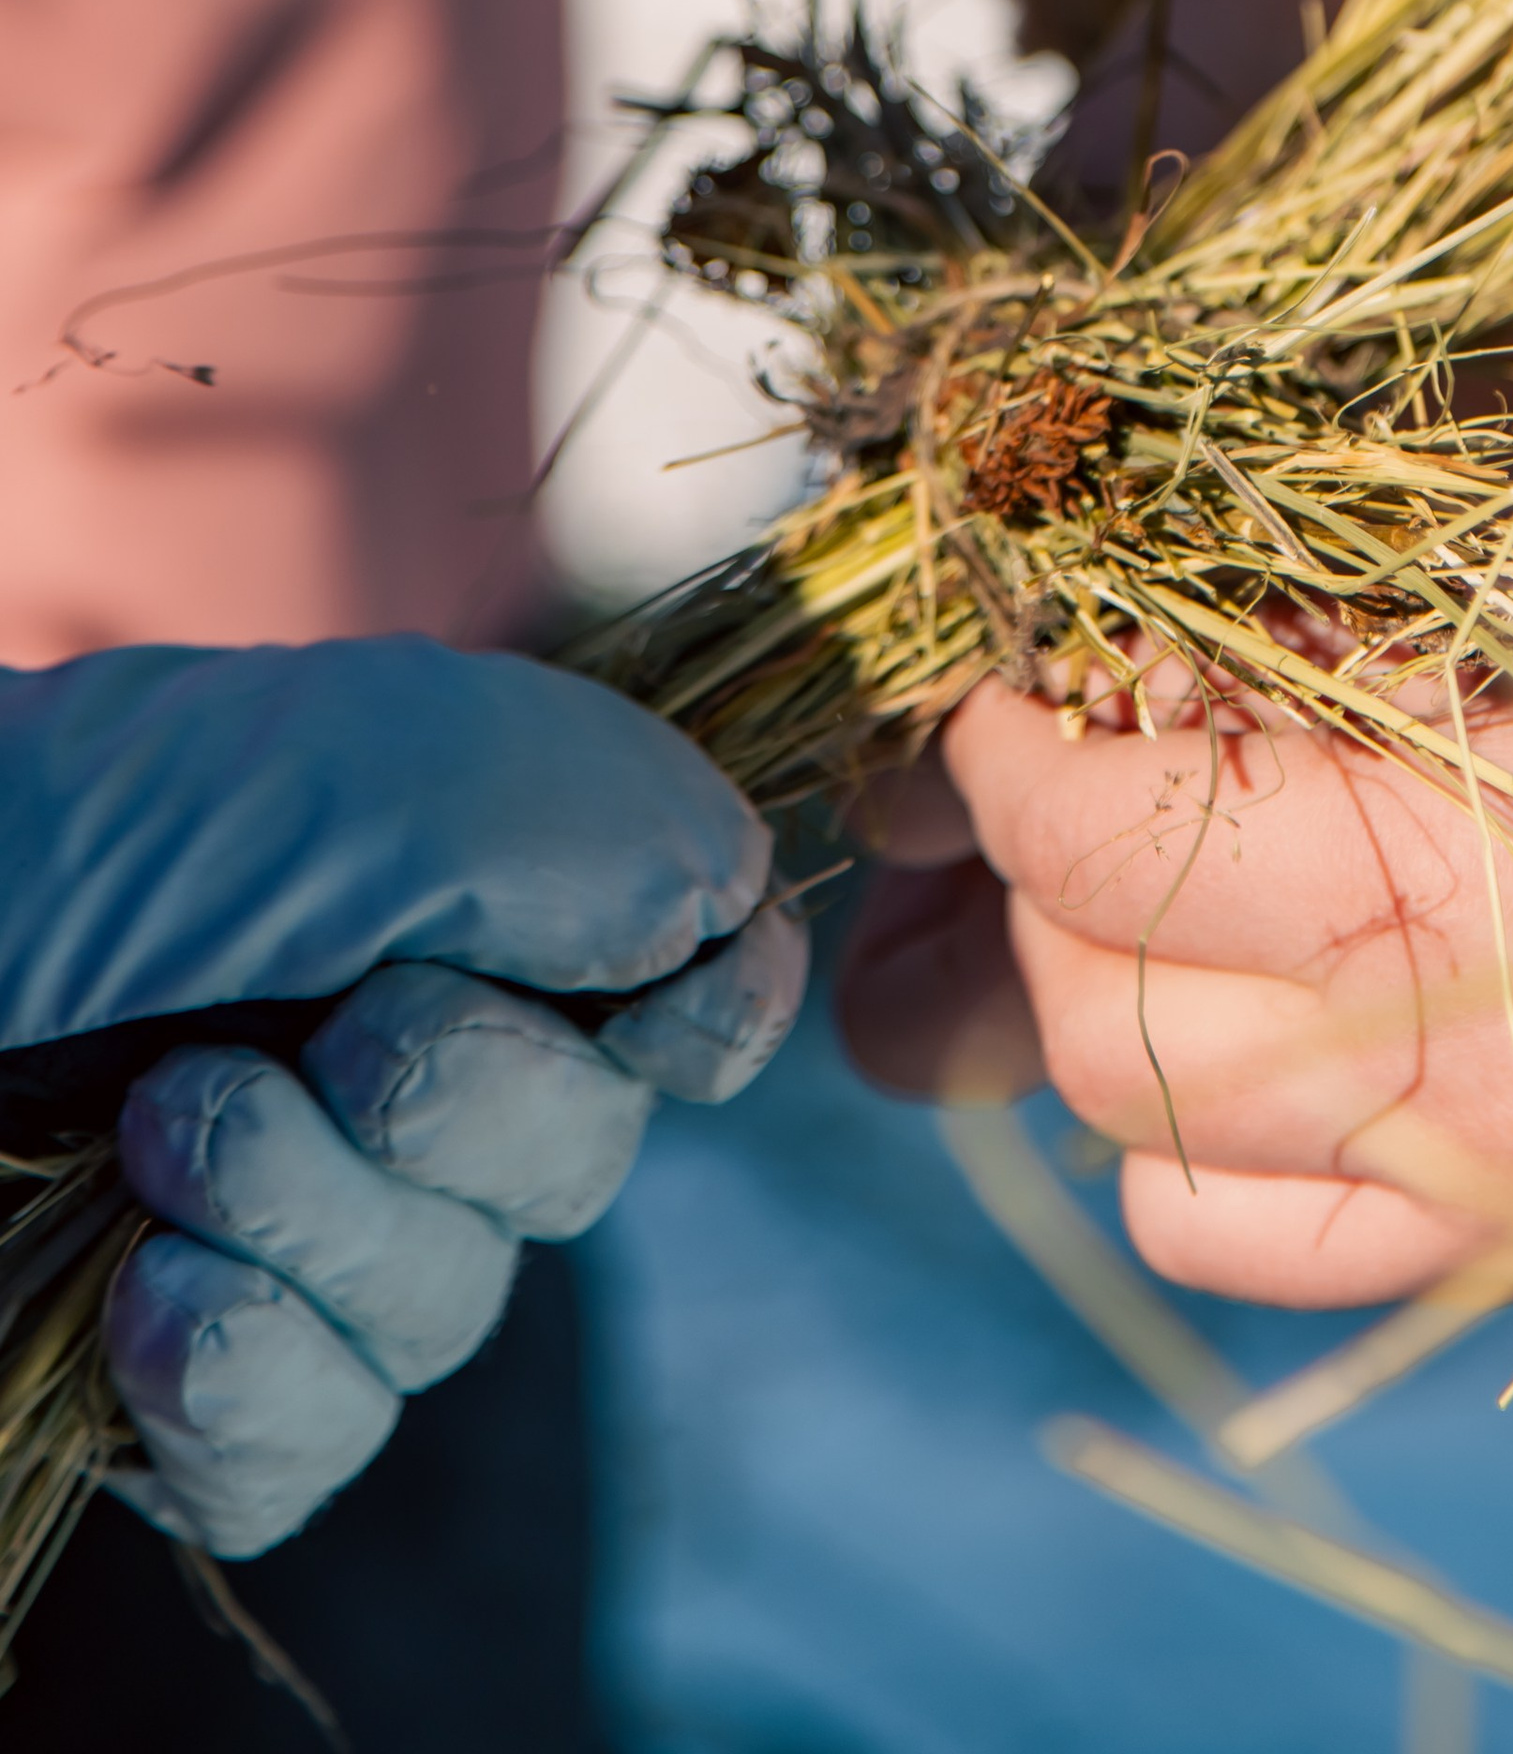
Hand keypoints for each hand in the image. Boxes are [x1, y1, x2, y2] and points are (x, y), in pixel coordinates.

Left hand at [0, 637, 805, 1551]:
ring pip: (451, 1310)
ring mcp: (285, 1227)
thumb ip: (573, 817)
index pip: (688, 974)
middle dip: (480, 1109)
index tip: (669, 1003)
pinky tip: (160, 1306)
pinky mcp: (181, 1381)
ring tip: (167, 1140)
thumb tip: (744, 910)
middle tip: (326, 1039)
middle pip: (584, 1159)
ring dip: (329, 1230)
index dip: (711, 1006)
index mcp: (447, 886)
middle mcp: (386, 1053)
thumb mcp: (334, 765)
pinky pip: (315, 1448)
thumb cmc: (56, 841)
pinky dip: (258, 1384)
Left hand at [910, 437, 1512, 1307]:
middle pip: (1110, 1012)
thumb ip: (1374, 631)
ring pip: (1180, 1154)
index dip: (1010, 742)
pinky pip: (1321, 1246)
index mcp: (1479, 859)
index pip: (1111, 835)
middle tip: (1071, 746)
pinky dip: (1238, 1149)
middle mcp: (1488, 1068)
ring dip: (1128, 1010)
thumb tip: (1158, 627)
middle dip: (1042, 872)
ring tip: (1170, 886)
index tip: (1000, 664)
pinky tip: (1291, 1024)